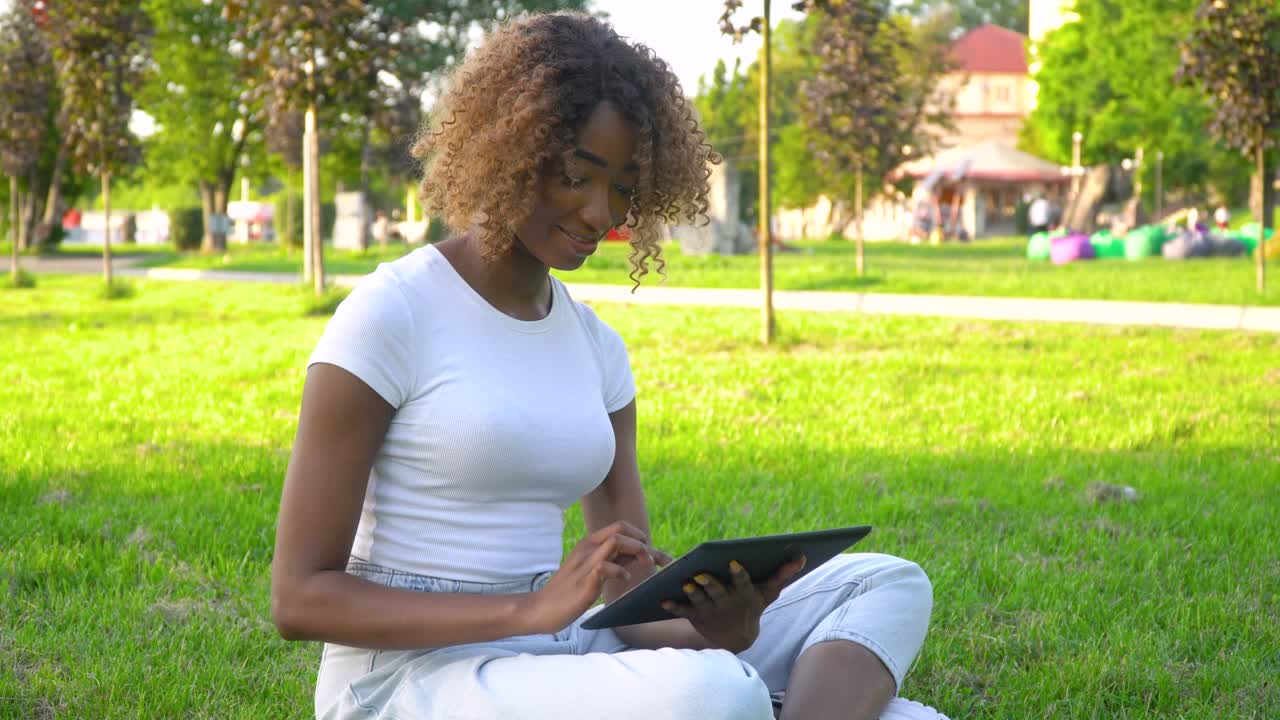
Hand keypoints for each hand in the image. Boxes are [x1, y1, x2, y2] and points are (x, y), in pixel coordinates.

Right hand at [525, 521, 660, 633]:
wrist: (542, 608)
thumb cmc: (570, 592)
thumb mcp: (595, 570)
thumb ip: (615, 560)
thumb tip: (640, 554)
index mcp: (589, 543)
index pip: (620, 527)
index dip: (641, 536)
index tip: (655, 554)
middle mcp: (588, 548)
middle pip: (622, 529)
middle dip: (644, 542)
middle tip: (654, 561)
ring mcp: (585, 562)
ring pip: (617, 541)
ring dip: (638, 551)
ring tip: (645, 565)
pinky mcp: (585, 580)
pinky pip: (607, 566)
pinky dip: (621, 571)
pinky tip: (625, 579)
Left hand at [662, 555, 805, 653]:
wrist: (737, 638)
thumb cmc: (753, 607)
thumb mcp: (768, 593)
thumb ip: (782, 574)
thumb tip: (801, 556)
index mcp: (743, 594)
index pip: (742, 582)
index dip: (738, 574)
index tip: (733, 563)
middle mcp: (726, 603)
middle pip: (717, 592)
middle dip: (710, 584)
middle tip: (701, 574)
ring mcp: (710, 610)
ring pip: (700, 601)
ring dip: (692, 594)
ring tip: (685, 584)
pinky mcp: (696, 616)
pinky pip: (683, 611)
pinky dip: (673, 606)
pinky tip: (662, 600)